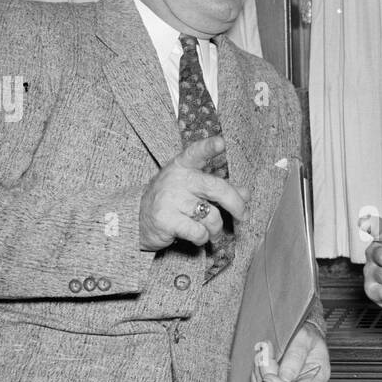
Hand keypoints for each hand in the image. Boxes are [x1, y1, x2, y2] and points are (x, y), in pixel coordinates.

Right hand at [139, 135, 249, 251]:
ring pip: (211, 216)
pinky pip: (199, 232)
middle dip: (236, 204)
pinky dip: (203, 238)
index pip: (196, 153)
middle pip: (217, 188)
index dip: (209, 147)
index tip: (221, 142)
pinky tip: (197, 236)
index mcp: (182, 166)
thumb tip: (246, 193)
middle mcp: (176, 179)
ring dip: (216, 228)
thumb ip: (219, 189)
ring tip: (211, 230)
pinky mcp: (166, 219)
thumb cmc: (171, 202)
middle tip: (243, 215)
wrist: (136, 220)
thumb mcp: (192, 189)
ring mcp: (170, 199)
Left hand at [251, 321, 329, 381]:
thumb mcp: (305, 338)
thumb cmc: (308, 335)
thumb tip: (285, 378)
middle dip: (267, 374)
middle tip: (265, 352)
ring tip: (264, 352)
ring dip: (259, 373)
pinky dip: (256, 376)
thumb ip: (296, 356)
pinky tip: (261, 361)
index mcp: (317, 378)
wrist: (302, 335)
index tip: (269, 377)